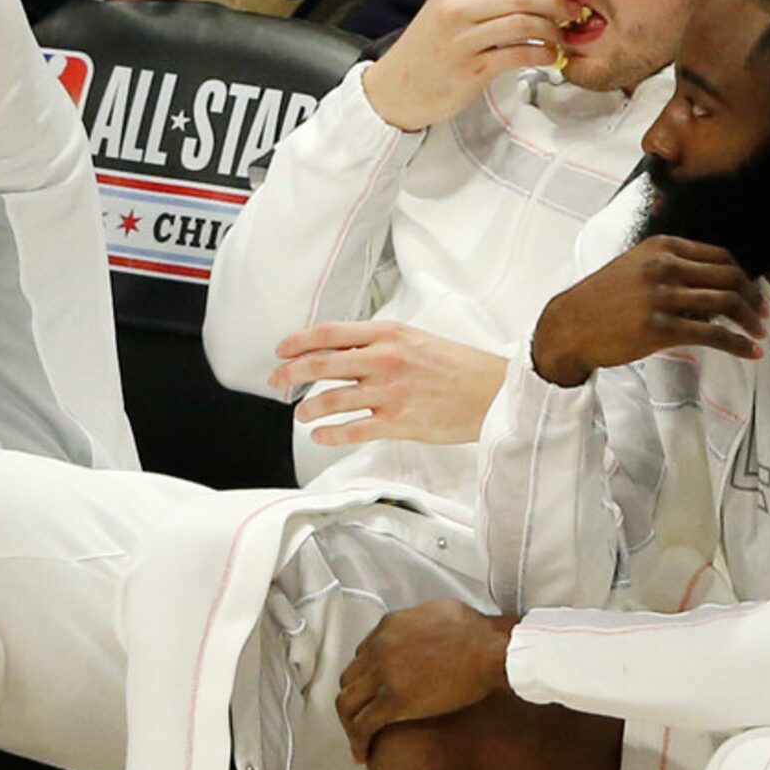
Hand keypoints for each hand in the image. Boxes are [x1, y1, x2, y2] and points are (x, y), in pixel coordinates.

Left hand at [267, 321, 507, 445]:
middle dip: (290, 373)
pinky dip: (330, 434)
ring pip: (331, 399)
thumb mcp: (417, 339)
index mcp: (388, 334)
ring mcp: (389, 391)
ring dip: (308, 409)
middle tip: (277, 381)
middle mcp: (384, 359)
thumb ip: (381, 343)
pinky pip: (351, 429)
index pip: (329, 333)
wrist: (493, 391)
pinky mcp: (398, 422)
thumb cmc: (460, 367)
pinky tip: (321, 435)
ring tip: (301, 415)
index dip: (298, 342)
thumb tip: (346, 352)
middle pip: (321, 364)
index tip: (282, 350)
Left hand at [337, 600, 515, 762]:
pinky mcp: (394, 701)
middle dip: (355, 699)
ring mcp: (384, 674)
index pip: (362, 654)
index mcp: (390, 626)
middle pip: (350, 679)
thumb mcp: (441, 611)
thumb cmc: (479, 632)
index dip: (366, 676)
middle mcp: (380, 647)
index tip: (371, 691)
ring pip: (348, 703)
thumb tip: (426, 626)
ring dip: (350, 722)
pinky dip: (358, 741)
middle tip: (363, 716)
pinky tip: (362, 754)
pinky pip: (363, 725)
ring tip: (358, 738)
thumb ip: (423, 620)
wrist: (491, 650)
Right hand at [362, 0, 568, 131]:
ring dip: (550, 31)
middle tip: (571, 16)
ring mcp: (463, 41)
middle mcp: (457, 11)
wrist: (392, 92)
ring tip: (560, 39)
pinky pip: (517, 56)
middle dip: (554, 5)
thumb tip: (525, 1)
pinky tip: (548, 58)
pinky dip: (540, 55)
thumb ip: (478, 4)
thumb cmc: (423, 56)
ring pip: (522, 24)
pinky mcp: (471, 71)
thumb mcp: (442, 15)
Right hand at [531, 237, 766, 387]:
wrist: (570, 326)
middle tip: (762, 315)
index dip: (744, 275)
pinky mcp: (660, 328)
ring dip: (751, 320)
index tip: (752, 292)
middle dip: (754, 298)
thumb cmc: (602, 300)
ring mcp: (663, 297)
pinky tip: (751, 352)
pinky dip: (739, 344)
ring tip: (759, 333)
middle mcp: (665, 266)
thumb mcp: (636, 268)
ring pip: (726, 302)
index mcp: (662, 246)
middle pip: (729, 276)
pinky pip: (713, 334)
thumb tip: (712, 293)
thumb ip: (672, 270)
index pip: (719, 255)